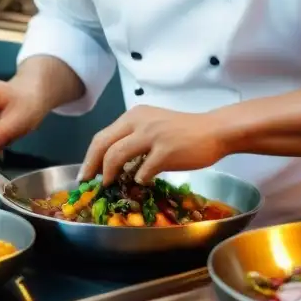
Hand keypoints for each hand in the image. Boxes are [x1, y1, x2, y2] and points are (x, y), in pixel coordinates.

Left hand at [79, 106, 225, 185]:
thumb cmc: (184, 131)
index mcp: (134, 116)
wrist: (214, 130)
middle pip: (103, 144)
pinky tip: (142, 182)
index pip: (102, 136)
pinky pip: (143, 170)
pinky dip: (138, 179)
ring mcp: (152, 136)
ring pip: (116, 156)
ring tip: (109, 184)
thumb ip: (134, 138)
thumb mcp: (153, 126)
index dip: (90, 156)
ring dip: (109, 174)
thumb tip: (114, 164)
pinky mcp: (165, 151)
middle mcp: (139, 122)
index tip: (86, 172)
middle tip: (88, 182)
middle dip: (92, 166)